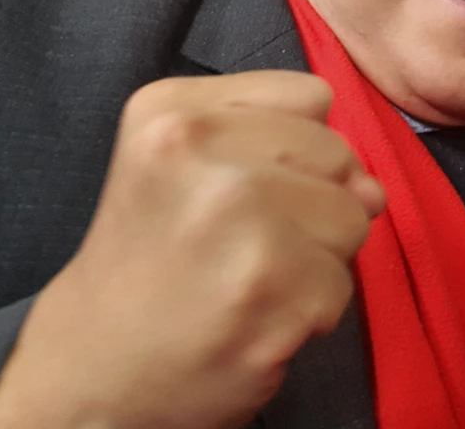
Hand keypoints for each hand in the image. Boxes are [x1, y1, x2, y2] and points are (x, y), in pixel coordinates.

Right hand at [0, 71, 383, 428]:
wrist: (92, 367)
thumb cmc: (154, 256)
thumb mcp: (187, 162)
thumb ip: (288, 143)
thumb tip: (372, 189)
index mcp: (173, 110)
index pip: (313, 97)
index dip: (297, 149)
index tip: (238, 186)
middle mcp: (197, 149)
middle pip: (340, 157)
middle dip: (313, 206)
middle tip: (239, 244)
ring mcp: (234, 216)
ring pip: (352, 219)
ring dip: (316, 261)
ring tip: (249, 279)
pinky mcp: (266, 285)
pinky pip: (340, 285)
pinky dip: (309, 313)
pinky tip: (253, 318)